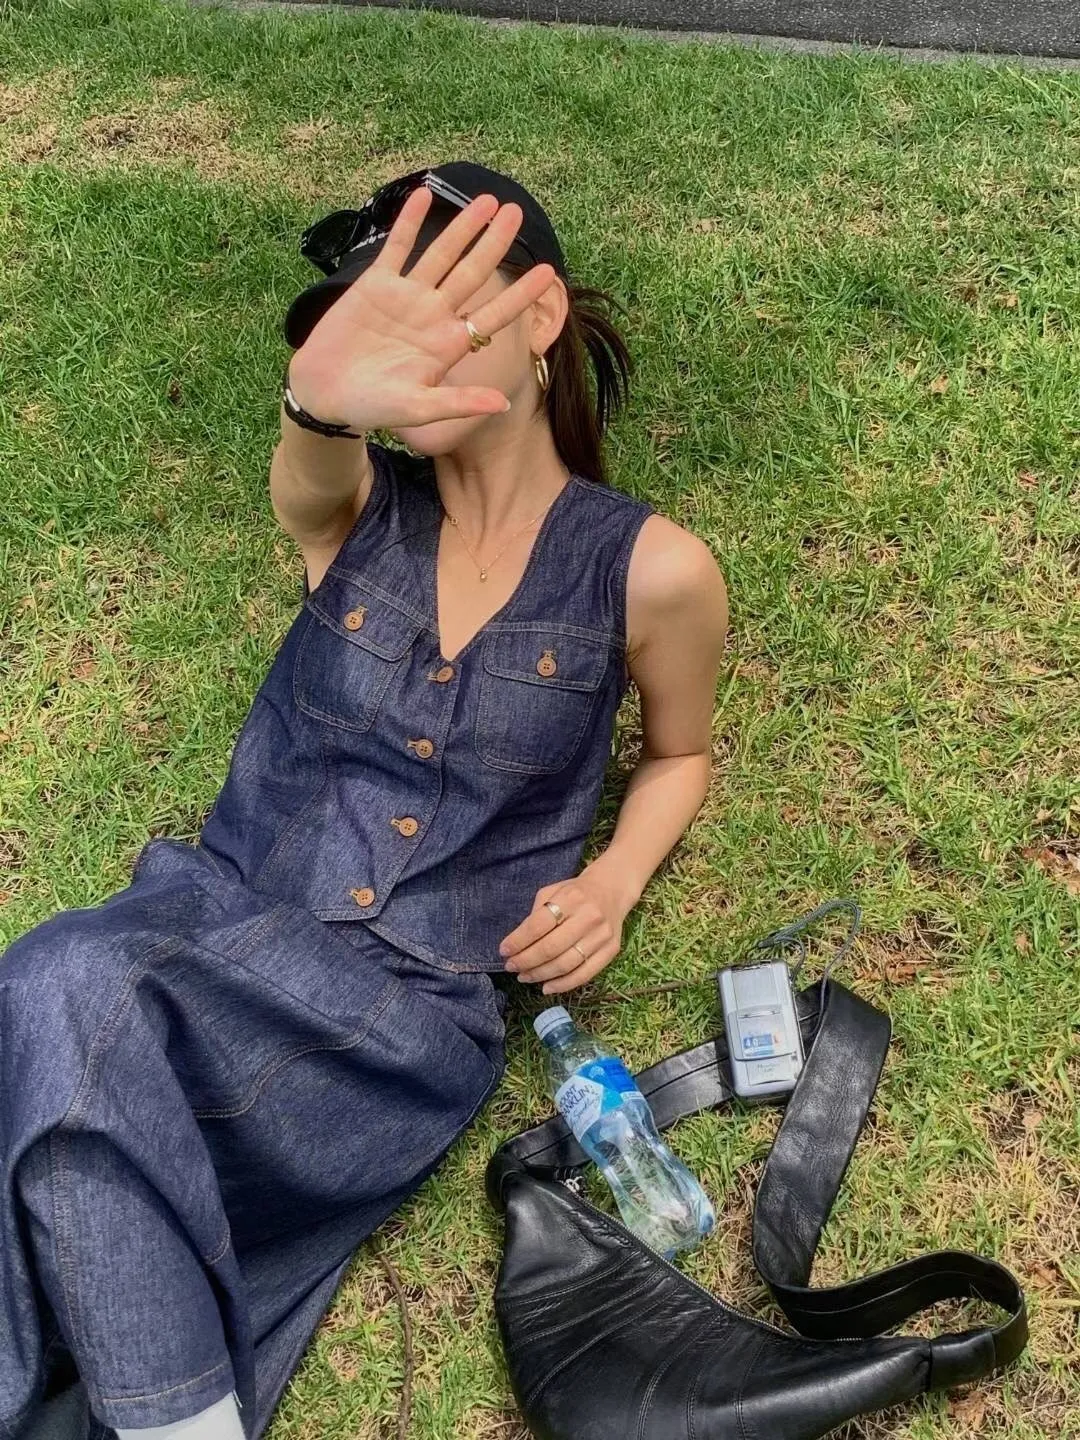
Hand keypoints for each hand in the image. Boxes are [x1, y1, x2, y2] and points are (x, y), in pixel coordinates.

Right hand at [287, 185, 557, 430]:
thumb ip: (459, 403)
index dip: (520, 295)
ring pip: (441, 254)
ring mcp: (406, 296)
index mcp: (447, 345)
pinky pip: (397, 247)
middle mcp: (432, 315)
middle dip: (495, 244)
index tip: (549, 274)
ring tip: (488, 200)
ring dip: (463, 227)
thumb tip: (504, 403)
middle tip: (517, 214)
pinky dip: (409, 222)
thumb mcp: (418, 409)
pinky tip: (423, 194)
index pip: (493, 315)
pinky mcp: (375, 285)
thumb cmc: (372, 407)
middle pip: (472, 273)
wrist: (324, 393)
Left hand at [498, 868, 633, 994]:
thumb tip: (517, 944)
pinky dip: (563, 985)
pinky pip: (585, 974)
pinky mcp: (611, 950)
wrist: (612, 889)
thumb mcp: (552, 892)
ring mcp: (602, 935)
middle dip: (526, 961)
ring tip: (524, 977)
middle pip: (551, 948)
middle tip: (511, 967)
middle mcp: (589, 917)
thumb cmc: (575, 892)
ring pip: (566, 964)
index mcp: (571, 898)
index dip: (518, 941)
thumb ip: (536, 915)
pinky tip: (546, 987)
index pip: (539, 924)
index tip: (504, 951)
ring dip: (540, 975)